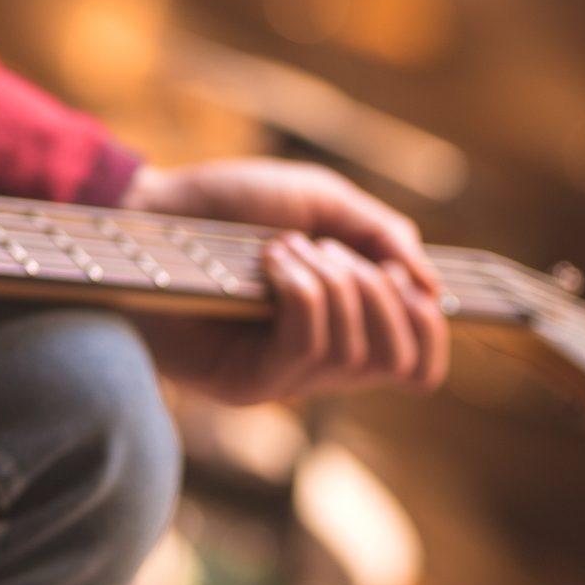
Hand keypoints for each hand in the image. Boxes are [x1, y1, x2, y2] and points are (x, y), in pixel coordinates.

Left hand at [121, 158, 448, 403]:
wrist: (151, 206)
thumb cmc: (227, 204)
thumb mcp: (320, 201)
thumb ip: (382, 234)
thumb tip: (433, 287)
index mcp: (341, 327)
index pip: (415, 366)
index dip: (429, 328)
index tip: (408, 278)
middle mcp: (315, 362)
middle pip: (394, 360)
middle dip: (379, 294)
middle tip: (330, 250)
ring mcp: (278, 377)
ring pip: (353, 354)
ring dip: (332, 283)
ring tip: (284, 246)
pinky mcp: (241, 383)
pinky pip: (305, 346)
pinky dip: (303, 293)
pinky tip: (272, 262)